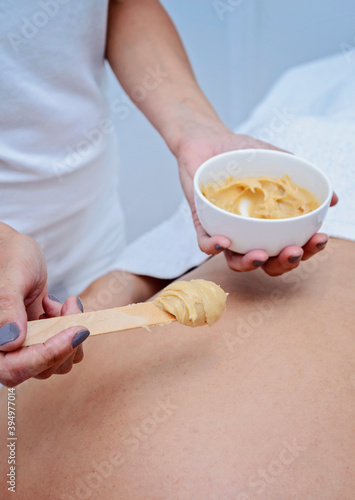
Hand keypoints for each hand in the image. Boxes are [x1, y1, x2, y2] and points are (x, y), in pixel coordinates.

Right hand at [0, 223, 88, 385]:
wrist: (12, 250)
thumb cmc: (7, 257)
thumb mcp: (10, 278)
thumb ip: (7, 307)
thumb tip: (10, 341)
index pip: (14, 369)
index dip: (47, 355)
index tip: (74, 332)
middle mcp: (2, 349)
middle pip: (40, 370)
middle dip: (65, 341)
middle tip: (71, 306)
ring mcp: (22, 346)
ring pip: (56, 363)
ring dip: (70, 334)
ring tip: (64, 303)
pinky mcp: (37, 339)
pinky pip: (62, 349)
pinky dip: (70, 328)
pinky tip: (57, 305)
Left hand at [177, 127, 337, 275]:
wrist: (208, 139)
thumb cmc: (244, 154)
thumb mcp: (276, 160)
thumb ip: (302, 177)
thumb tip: (333, 199)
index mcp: (269, 224)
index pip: (290, 245)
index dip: (307, 249)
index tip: (319, 239)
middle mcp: (249, 234)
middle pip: (268, 261)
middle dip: (283, 263)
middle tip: (293, 252)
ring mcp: (226, 231)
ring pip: (237, 260)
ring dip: (250, 263)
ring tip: (260, 255)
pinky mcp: (202, 225)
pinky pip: (206, 244)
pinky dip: (214, 247)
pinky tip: (224, 242)